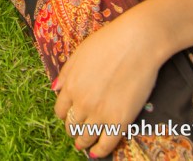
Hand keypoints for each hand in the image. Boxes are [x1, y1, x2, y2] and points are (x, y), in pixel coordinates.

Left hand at [52, 15, 167, 157]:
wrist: (137, 43)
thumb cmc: (109, 42)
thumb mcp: (79, 53)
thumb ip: (66, 73)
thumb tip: (55, 89)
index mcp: (71, 86)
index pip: (60, 110)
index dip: (64, 115)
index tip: (69, 116)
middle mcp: (82, 103)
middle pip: (72, 125)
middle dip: (73, 129)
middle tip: (77, 131)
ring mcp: (100, 114)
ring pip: (86, 138)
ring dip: (83, 142)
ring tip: (84, 144)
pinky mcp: (120, 121)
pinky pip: (106, 144)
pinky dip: (100, 151)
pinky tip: (97, 152)